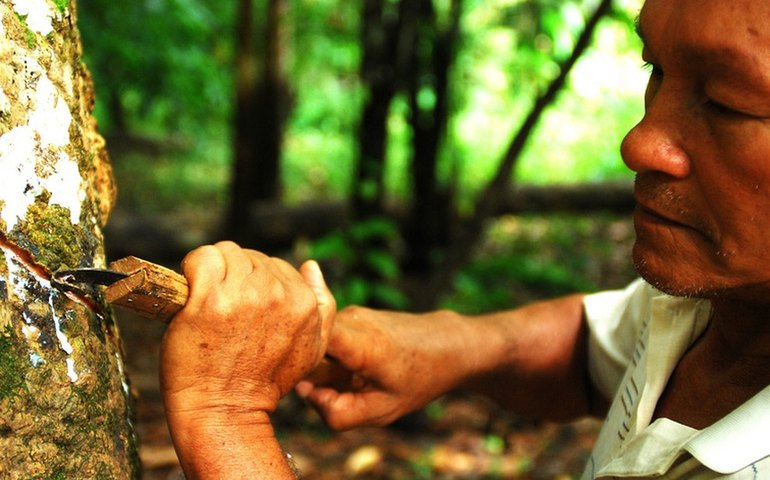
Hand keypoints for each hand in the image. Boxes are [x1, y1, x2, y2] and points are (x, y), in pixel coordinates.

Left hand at [159, 241, 335, 477]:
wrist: (225, 411)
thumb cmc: (264, 382)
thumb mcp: (313, 349)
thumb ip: (322, 305)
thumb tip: (311, 266)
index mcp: (304, 303)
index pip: (275, 265)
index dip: (254, 284)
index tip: (242, 307)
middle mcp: (277, 294)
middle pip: (249, 257)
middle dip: (234, 276)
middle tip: (224, 310)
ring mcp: (243, 295)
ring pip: (225, 253)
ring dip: (213, 271)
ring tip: (208, 302)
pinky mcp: (209, 299)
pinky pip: (201, 258)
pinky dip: (192, 268)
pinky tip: (191, 294)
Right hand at [297, 307, 473, 429]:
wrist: (447, 345)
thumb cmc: (419, 379)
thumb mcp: (383, 410)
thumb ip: (339, 413)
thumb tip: (305, 393)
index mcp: (359, 343)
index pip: (307, 334)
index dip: (294, 356)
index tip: (297, 380)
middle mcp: (349, 319)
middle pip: (306, 346)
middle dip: (308, 372)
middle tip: (339, 391)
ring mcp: (348, 314)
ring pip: (315, 344)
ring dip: (322, 367)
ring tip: (354, 380)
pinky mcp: (348, 316)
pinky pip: (326, 340)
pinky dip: (332, 359)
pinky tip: (356, 370)